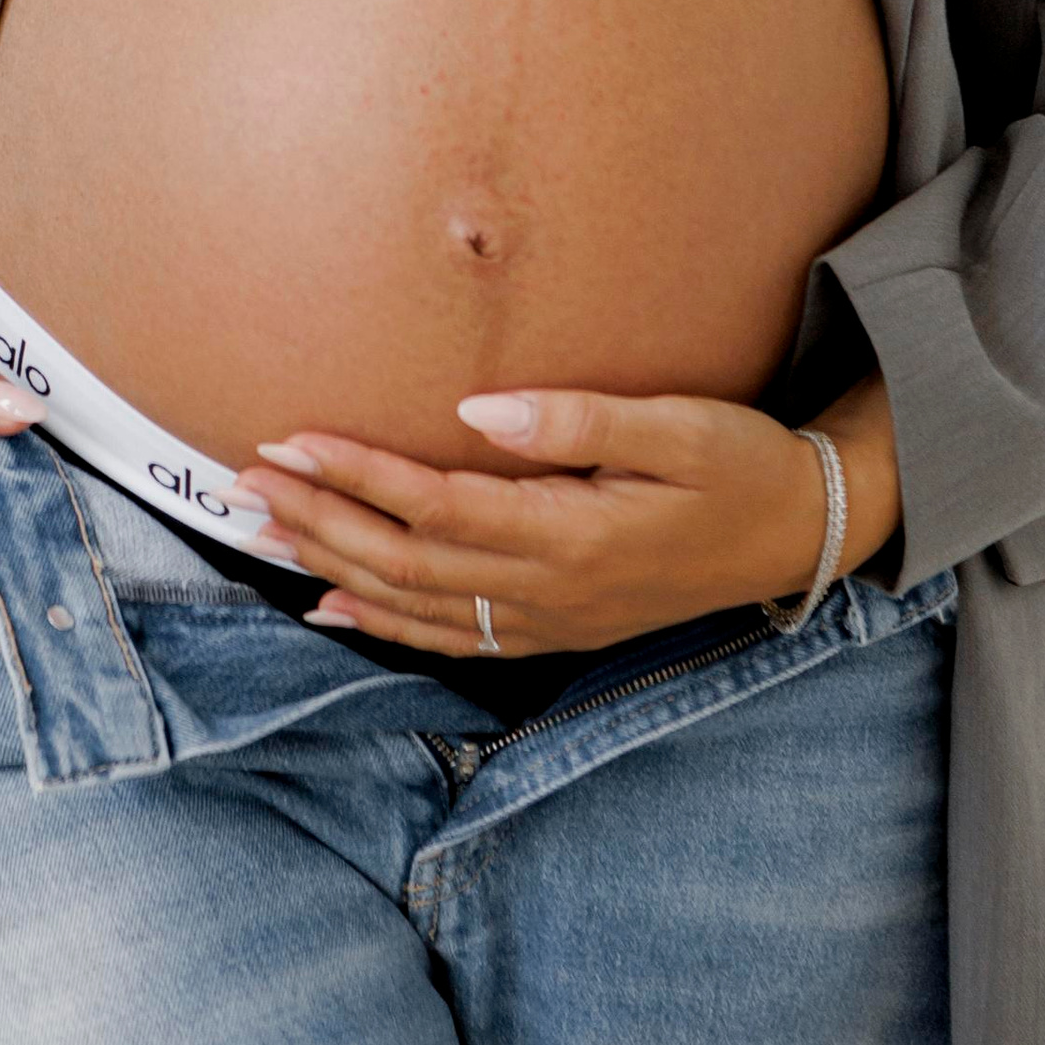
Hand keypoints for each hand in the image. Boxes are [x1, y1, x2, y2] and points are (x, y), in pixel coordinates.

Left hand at [230, 375, 901, 661]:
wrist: (799, 535)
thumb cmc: (741, 465)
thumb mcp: (679, 427)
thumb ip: (578, 420)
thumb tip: (477, 409)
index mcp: (573, 535)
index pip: (438, 505)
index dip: (358, 474)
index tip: (292, 439)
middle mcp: (550, 591)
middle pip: (407, 560)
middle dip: (320, 519)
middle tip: (245, 478)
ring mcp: (550, 620)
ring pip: (417, 603)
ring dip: (333, 566)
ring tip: (262, 529)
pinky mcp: (556, 628)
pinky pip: (452, 636)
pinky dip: (383, 623)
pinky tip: (331, 606)